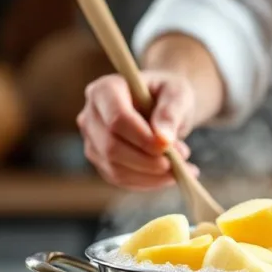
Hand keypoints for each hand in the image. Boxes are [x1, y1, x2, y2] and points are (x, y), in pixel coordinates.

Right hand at [77, 71, 199, 190]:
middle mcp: (90, 115)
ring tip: (180, 165)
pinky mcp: (101, 161)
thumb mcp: (177, 94)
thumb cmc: (168, 94)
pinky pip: (121, 179)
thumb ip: (170, 112)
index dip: (142, 138)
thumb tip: (163, 139)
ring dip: (151, 174)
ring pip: (115, 168)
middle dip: (149, 160)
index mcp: (105, 90)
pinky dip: (148, 181)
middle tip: (181, 157)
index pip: (117, 119)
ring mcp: (92, 141)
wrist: (163, 106)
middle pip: (112, 147)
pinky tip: (169, 175)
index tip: (167, 145)